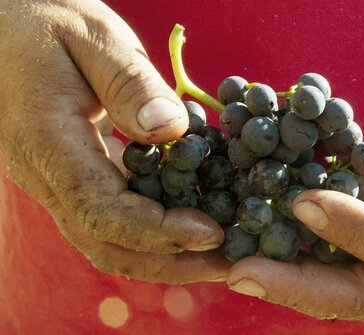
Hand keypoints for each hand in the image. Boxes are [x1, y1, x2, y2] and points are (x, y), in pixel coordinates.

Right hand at [0, 0, 228, 282]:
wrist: (3, 25)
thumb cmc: (44, 18)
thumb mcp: (92, 37)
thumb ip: (129, 84)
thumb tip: (172, 133)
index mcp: (46, 142)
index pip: (103, 210)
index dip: (160, 230)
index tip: (212, 232)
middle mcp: (45, 175)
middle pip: (106, 244)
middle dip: (170, 262)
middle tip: (228, 262)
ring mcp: (54, 180)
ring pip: (106, 241)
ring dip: (164, 257)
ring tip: (217, 256)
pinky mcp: (70, 176)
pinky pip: (109, 219)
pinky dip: (152, 233)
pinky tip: (190, 224)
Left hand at [226, 114, 363, 318]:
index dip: (359, 233)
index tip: (306, 201)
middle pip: (359, 295)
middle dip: (300, 284)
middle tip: (241, 271)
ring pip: (334, 292)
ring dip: (281, 281)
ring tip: (227, 267)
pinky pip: (324, 272)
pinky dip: (286, 262)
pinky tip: (246, 248)